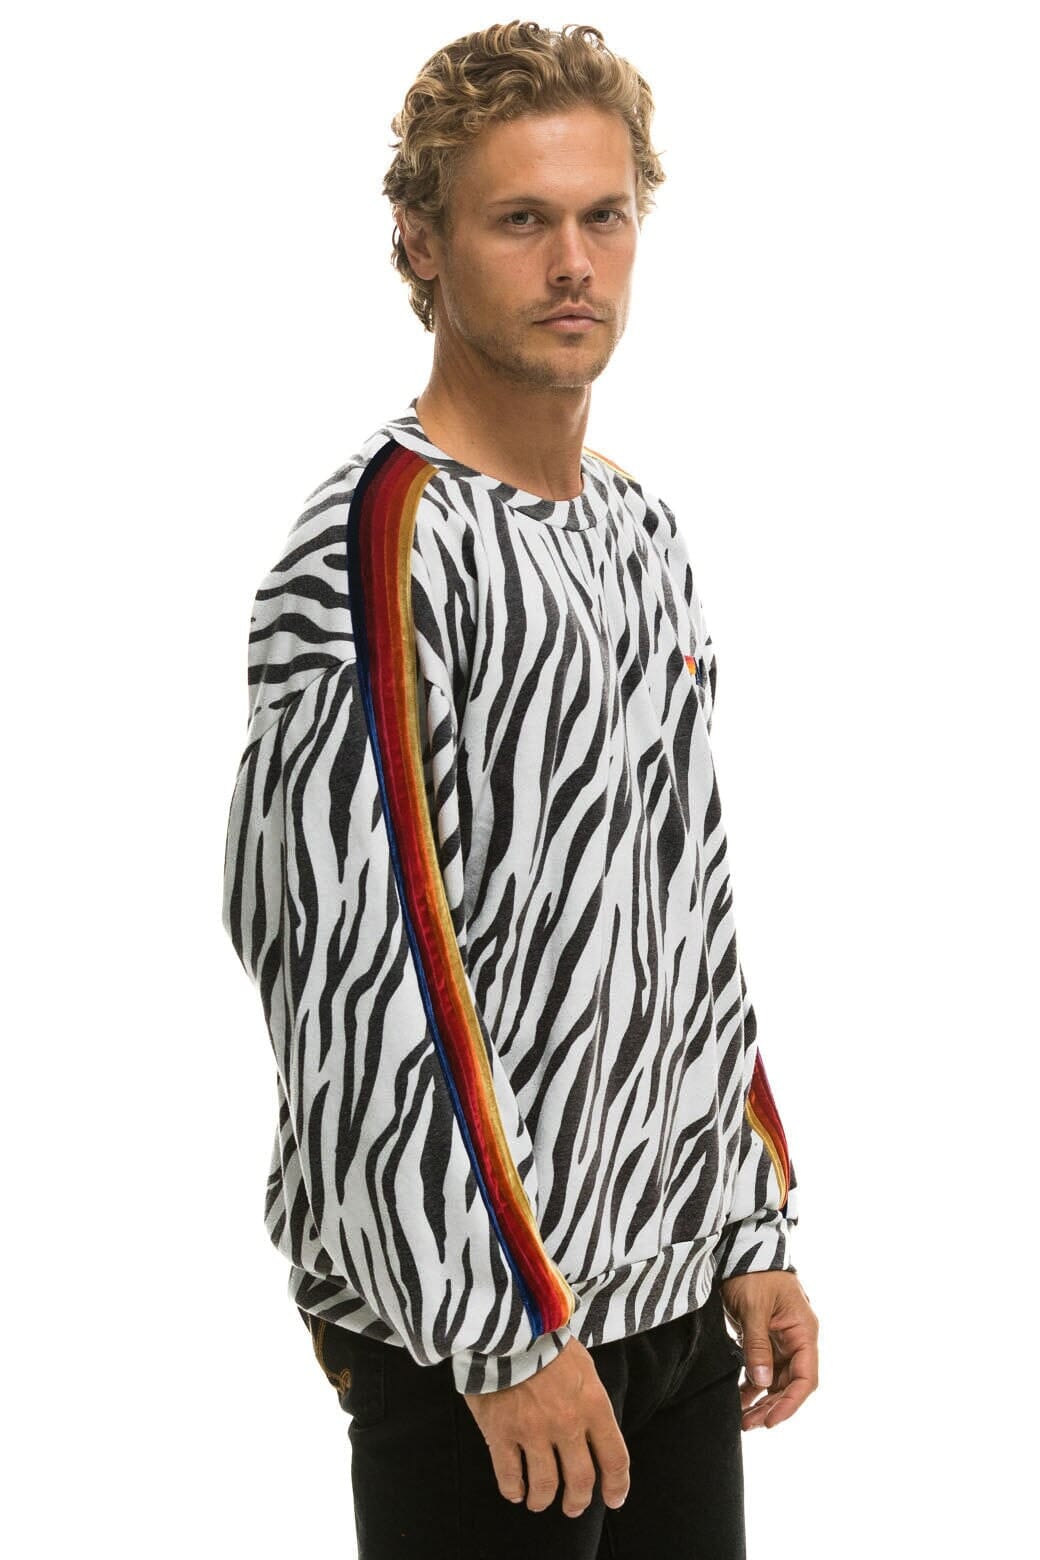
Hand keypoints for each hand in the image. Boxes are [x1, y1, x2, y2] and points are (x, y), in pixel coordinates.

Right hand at [463, 1336, 629, 1517]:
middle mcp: (567, 1424)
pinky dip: (514, 1490)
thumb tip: (594, 1429)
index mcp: (593, 1405)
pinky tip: (515, 1491)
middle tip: (573, 1506)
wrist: (507, 1324)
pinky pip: (509, 1477)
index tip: (614, 1499)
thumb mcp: (583, 1365)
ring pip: (545, 1486)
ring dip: (544, 1500)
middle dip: (578, 1500)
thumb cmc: (546, 1340)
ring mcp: (533, 1431)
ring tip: (539, 1502)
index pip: (615, 1458)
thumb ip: (590, 1400)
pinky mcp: (501, 1432)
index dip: (617, 1485)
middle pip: (580, 1479)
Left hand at [719, 1269, 818, 1429]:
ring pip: (776, 1379)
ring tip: (742, 1419)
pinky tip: (739, 1398)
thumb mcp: (754, 1308)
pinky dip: (752, 1384)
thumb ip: (758, 1345)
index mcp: (803, 1332)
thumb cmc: (754, 1272)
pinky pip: (763, 1368)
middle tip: (748, 1424)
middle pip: (790, 1383)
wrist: (741, 1247)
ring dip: (761, 1399)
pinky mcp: (764, 1337)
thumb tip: (763, 1383)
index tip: (771, 1421)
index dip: (790, 1403)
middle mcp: (796, 1339)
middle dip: (772, 1406)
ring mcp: (780, 1339)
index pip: (805, 1378)